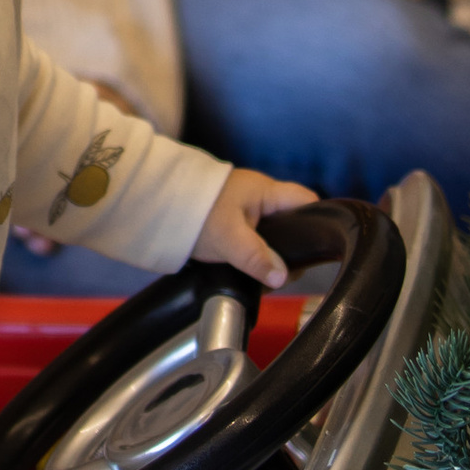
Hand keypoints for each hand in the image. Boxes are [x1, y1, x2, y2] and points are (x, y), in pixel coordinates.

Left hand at [195, 166, 310, 289]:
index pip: (306, 200)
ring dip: (268, 256)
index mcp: (264, 191)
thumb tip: (283, 277)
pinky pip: (253, 241)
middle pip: (290, 223)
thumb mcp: (229, 238)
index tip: (317, 247)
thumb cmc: (194, 213)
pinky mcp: (229, 224)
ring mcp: (243, 211)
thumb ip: (257, 258)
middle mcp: (258, 198)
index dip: (317, 221)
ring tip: (265, 277)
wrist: (153, 206)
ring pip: (270, 236)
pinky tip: (250, 273)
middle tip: (285, 273)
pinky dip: (253, 257)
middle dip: (291, 249)